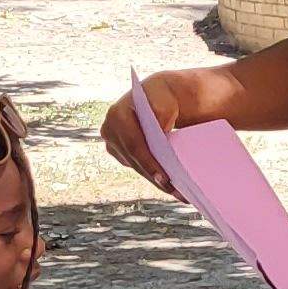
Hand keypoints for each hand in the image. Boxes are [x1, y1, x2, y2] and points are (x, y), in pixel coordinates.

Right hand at [99, 71, 193, 196]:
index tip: (165, 178)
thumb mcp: (165, 97)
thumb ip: (160, 112)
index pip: (133, 144)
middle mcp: (109, 129)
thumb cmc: (164, 96)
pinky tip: (169, 184)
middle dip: (154, 176)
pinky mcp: (120, 152)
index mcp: (117, 114)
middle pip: (134, 160)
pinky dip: (152, 175)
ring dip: (155, 181)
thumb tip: (159, 132)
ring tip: (178, 193)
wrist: (159, 97)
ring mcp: (112, 142)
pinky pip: (136, 167)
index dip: (149, 163)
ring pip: (135, 167)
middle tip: (175, 191)